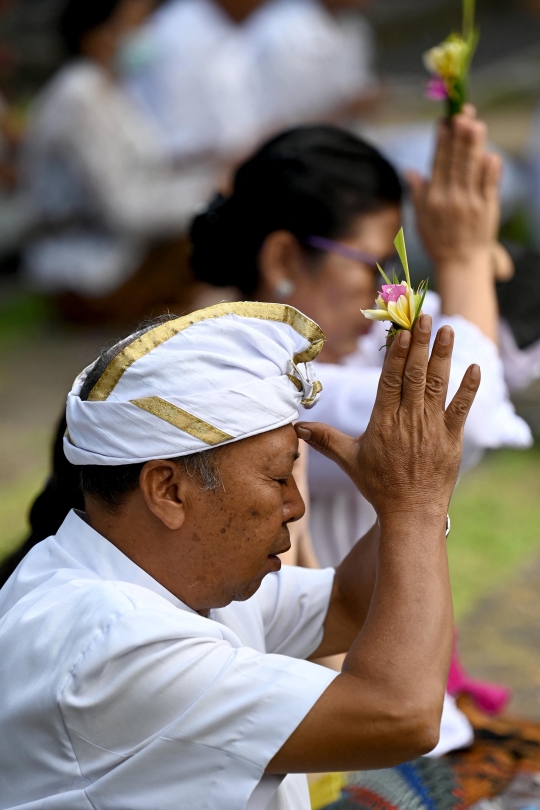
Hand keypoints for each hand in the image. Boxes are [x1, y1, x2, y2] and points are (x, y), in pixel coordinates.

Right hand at [296, 315, 480, 520]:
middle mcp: (409, 420)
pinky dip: (469, 389)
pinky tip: (475, 367)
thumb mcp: (348, 460)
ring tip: (448, 329)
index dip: (397, 355)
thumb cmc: (379, 485)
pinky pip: (462, 409)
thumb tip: (296, 427)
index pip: (390, 381)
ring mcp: (432, 428)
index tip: (402, 331)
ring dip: (443, 356)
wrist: (410, 513)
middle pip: (415, 375)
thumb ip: (324, 439)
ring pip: (438, 385)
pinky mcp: (452, 439)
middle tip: (425, 317)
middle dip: (421, 344)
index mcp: (384, 421)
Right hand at [408, 105, 501, 265]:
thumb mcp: (421, 218)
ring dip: (473, 146)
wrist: (460, 264)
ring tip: (476, 124)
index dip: (441, 140)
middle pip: (454, 161)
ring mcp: (469, 203)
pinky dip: (490, 172)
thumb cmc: (439, 241)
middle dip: (458, 136)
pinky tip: (490, 155)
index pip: (437, 162)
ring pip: (471, 170)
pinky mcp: (487, 209)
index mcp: (432, 198)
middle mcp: (449, 198)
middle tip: (462, 113)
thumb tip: (408, 171)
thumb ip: (417, 192)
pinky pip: (488, 187)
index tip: (444, 120)